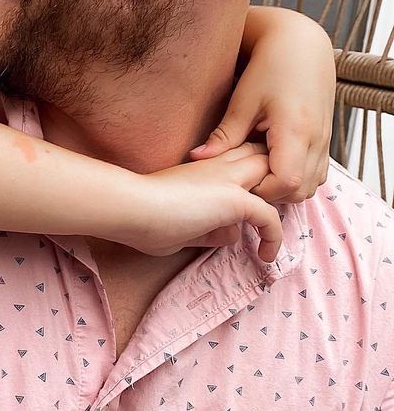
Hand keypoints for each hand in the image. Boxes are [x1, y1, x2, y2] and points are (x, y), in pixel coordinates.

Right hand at [120, 143, 282, 261]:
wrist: (130, 207)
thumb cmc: (141, 216)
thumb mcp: (180, 225)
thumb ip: (207, 229)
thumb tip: (230, 236)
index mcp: (202, 166)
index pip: (238, 155)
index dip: (250, 171)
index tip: (253, 195)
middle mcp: (219, 165)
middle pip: (261, 155)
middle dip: (272, 175)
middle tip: (274, 207)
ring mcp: (229, 180)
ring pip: (273, 177)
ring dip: (280, 199)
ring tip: (274, 231)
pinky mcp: (235, 199)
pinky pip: (270, 217)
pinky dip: (274, 237)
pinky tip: (267, 255)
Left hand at [191, 11, 334, 202]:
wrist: (301, 44)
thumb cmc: (270, 68)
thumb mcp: (243, 102)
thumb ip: (224, 135)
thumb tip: (197, 157)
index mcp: (296, 131)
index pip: (286, 183)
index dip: (262, 191)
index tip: (241, 181)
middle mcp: (317, 140)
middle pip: (300, 191)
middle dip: (273, 193)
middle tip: (247, 178)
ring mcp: (325, 140)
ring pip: (312, 185)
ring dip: (287, 186)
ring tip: (260, 168)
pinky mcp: (326, 138)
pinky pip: (317, 172)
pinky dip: (298, 176)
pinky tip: (274, 160)